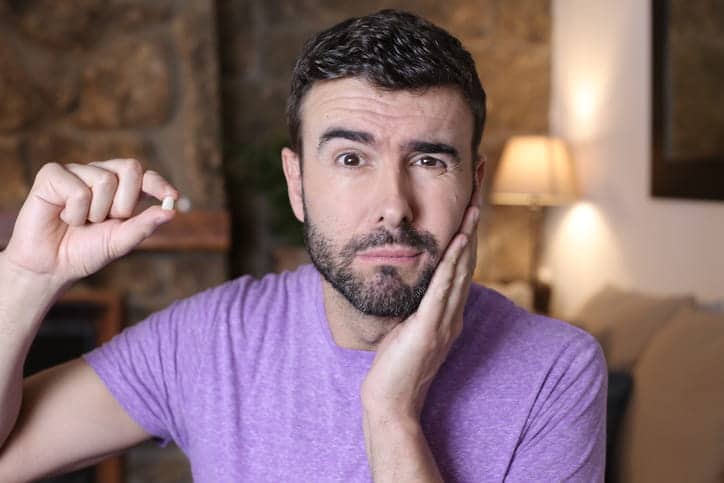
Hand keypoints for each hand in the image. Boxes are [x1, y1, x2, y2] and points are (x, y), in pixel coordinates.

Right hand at [2, 159, 177, 287]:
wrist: (51, 266)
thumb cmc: (86, 251)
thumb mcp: (121, 241)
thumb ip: (144, 225)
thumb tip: (171, 212)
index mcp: (121, 190)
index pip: (145, 176)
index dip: (159, 183)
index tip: (172, 196)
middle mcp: (101, 175)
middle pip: (130, 168)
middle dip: (124, 203)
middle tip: (105, 221)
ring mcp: (77, 172)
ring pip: (104, 180)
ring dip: (95, 212)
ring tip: (79, 222)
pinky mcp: (52, 174)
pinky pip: (78, 189)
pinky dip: (74, 212)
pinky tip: (63, 217)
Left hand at [361, 188, 481, 420]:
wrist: (392, 401)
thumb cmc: (396, 365)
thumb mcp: (411, 327)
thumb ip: (420, 306)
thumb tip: (417, 284)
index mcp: (450, 312)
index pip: (462, 265)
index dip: (468, 233)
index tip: (471, 203)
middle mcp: (453, 313)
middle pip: (468, 261)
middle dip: (473, 225)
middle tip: (480, 192)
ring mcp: (445, 321)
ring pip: (461, 270)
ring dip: (468, 236)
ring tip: (474, 206)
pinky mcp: (430, 329)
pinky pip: (443, 290)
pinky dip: (451, 264)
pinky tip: (456, 241)